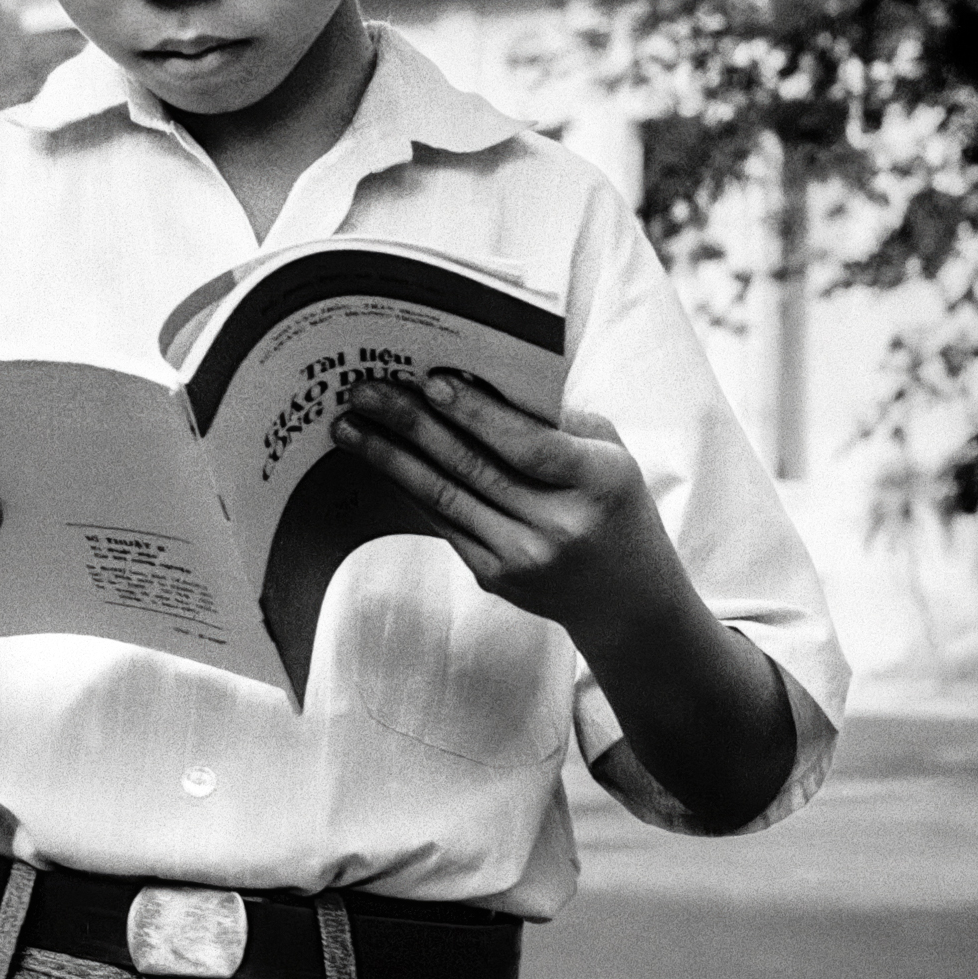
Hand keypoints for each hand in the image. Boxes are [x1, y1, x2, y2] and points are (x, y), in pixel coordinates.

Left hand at [330, 371, 664, 632]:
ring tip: (350, 426)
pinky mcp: (495, 578)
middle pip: (473, 467)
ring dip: (390, 458)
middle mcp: (559, 526)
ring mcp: (523, 558)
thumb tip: (478, 379)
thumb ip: (555, 419)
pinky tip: (380, 459)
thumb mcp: (609, 452)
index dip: (476, 413)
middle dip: (412, 424)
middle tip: (366, 390)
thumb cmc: (614, 504)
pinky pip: (443, 521)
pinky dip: (409, 487)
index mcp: (598, 482)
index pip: (528, 445)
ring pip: (445, 498)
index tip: (431, 381)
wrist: (627, 599)